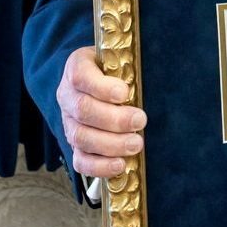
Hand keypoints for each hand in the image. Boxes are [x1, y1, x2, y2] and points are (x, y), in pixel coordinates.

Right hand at [55, 45, 144, 178]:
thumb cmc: (115, 71)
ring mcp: (69, 122)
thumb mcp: (119, 60)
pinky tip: (120, 165)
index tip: (124, 93)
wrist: (99, 83)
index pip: (80, 76)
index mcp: (77, 68)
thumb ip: (129, 68)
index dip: (101, 87)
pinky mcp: (75, 145)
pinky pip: (80, 160)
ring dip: (111, 144)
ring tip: (135, 144)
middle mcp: (68, 96)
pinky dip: (100, 166)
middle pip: (83, 109)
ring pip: (81, 137)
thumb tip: (158, 80)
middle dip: (114, 119)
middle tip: (140, 121)